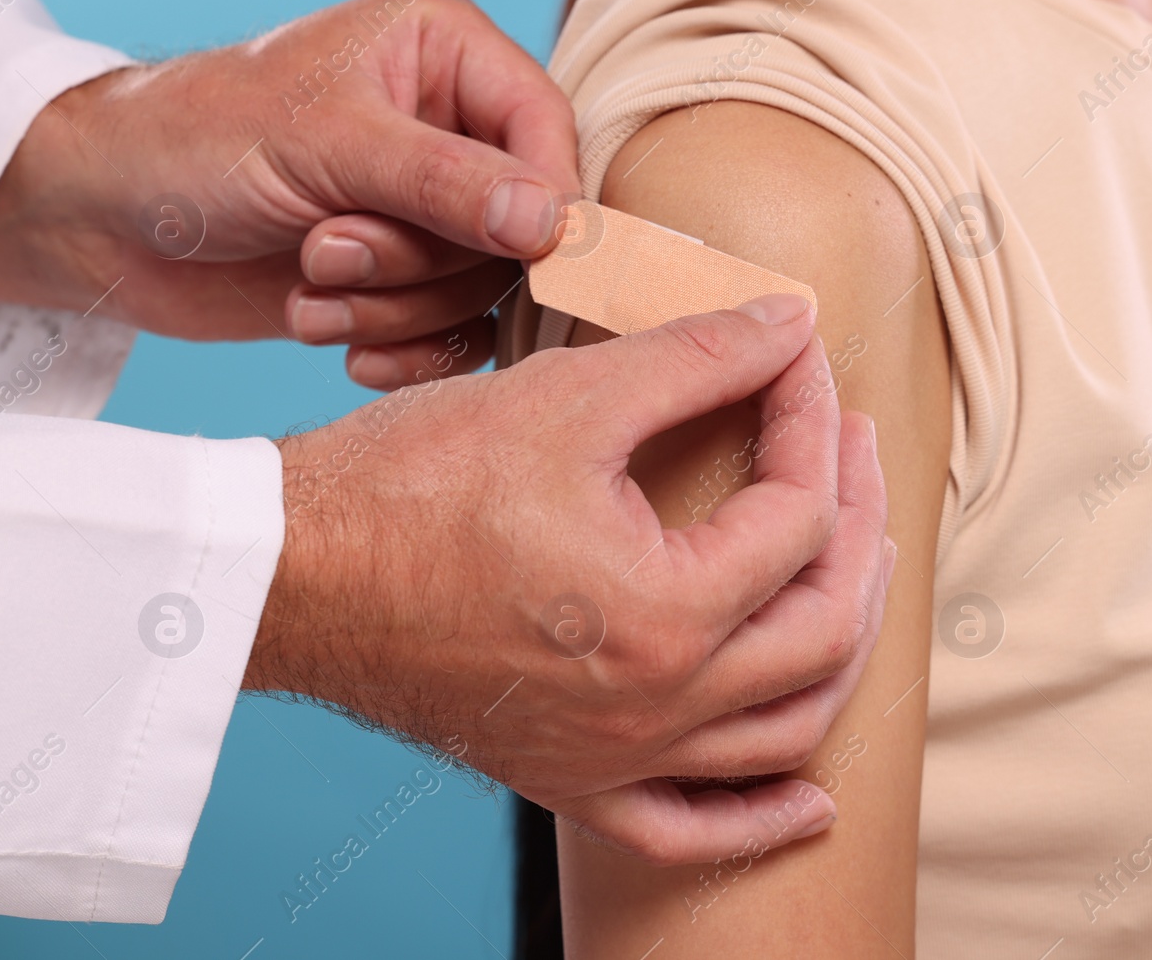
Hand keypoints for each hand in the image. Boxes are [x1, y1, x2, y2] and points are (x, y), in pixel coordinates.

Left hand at [0, 0, 577, 388]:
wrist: (103, 217)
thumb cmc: (195, 139)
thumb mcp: (325, 145)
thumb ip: (447, 182)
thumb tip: (553, 223)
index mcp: (446, 53)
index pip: (546, 130)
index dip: (542, 202)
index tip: (521, 257)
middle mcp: (451, 128)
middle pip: (518, 225)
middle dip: (420, 259)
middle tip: (328, 251)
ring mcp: (429, 211)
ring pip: (483, 288)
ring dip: (393, 306)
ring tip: (309, 286)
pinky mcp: (406, 281)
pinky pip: (457, 335)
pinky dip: (403, 350)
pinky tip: (338, 340)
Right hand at [244, 295, 894, 863]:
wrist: (290, 575)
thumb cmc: (410, 486)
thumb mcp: (567, 399)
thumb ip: (698, 358)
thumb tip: (790, 324)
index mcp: (667, 614)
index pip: (799, 513)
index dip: (815, 420)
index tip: (799, 357)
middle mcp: (657, 706)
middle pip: (825, 627)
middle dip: (860, 524)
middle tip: (852, 448)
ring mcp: (616, 756)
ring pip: (787, 731)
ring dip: (844, 646)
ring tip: (858, 569)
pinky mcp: (569, 779)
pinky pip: (689, 827)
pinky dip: (759, 819)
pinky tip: (811, 802)